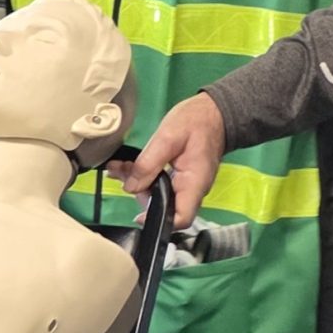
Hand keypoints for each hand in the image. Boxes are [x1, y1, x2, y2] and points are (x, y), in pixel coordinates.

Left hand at [123, 92, 224, 225]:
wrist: (212, 111)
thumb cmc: (197, 121)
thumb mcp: (168, 137)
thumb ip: (148, 163)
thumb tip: (131, 187)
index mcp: (194, 183)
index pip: (180, 218)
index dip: (158, 220)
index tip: (138, 215)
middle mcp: (191, 189)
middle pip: (163, 206)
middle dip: (140, 194)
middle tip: (123, 175)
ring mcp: (185, 184)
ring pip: (157, 194)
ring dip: (136, 182)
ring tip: (119, 167)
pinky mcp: (178, 177)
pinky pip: (158, 182)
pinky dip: (142, 176)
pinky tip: (126, 167)